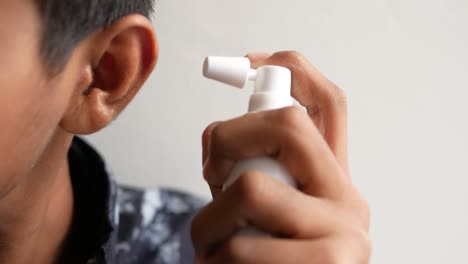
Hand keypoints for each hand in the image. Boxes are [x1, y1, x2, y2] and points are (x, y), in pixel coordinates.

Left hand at [192, 51, 369, 262]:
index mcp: (333, 180)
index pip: (327, 103)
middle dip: (227, 139)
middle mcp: (349, 200)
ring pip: (249, 190)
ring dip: (207, 222)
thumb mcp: (268, 216)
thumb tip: (218, 141)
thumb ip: (253, 175)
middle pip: (286, 125)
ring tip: (211, 247)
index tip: (245, 62)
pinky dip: (212, 259)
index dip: (288, 69)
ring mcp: (344, 236)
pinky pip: (239, 247)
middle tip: (213, 173)